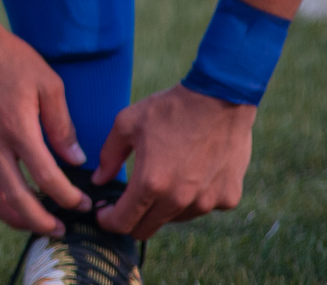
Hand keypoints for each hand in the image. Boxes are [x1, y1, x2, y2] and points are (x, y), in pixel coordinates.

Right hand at [0, 21, 89, 234]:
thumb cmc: (10, 58)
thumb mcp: (48, 84)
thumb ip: (62, 125)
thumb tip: (75, 158)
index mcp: (18, 130)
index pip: (47, 179)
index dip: (68, 198)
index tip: (83, 204)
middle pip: (17, 201)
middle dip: (42, 222)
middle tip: (61, 230)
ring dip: (15, 218)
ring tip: (35, 224)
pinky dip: (0, 197)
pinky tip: (16, 195)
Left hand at [94, 84, 256, 238]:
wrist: (221, 97)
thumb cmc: (171, 108)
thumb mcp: (127, 123)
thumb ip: (109, 156)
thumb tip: (99, 180)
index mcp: (151, 183)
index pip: (123, 223)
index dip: (108, 221)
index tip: (105, 212)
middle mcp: (179, 200)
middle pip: (146, 229)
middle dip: (131, 219)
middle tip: (127, 201)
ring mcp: (206, 202)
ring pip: (174, 219)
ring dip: (163, 207)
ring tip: (164, 176)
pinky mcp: (228, 198)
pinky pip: (202, 207)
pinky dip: (193, 197)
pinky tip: (193, 171)